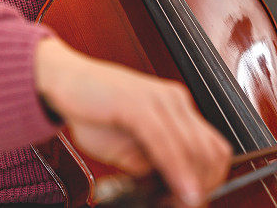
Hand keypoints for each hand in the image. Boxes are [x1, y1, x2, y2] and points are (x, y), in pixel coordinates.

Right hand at [35, 37, 231, 205]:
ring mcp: (159, 99)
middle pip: (210, 150)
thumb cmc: (92, 110)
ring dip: (192, 182)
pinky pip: (166, 141)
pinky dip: (177, 169)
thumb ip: (149, 164)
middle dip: (205, 185)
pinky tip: (179, 188)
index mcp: (177, 108)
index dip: (212, 180)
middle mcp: (174, 100)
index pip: (213, 147)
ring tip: (181, 201)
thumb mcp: (125, 149)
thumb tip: (169, 185)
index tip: (193, 199)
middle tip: (186, 204)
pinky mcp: (138, 103)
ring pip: (193, 147)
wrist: (63, 80)